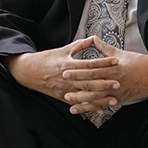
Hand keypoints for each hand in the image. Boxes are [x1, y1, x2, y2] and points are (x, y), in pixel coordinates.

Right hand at [5, 37, 119, 103]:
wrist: (29, 71)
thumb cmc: (46, 60)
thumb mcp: (62, 50)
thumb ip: (79, 45)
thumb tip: (93, 38)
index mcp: (68, 64)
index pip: (89, 63)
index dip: (103, 62)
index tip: (116, 61)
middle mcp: (67, 78)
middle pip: (89, 81)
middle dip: (104, 83)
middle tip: (118, 83)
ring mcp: (65, 89)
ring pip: (85, 95)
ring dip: (100, 98)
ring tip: (113, 99)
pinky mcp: (62, 97)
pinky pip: (78, 103)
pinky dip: (89, 107)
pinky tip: (99, 109)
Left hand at [60, 37, 147, 114]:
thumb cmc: (138, 63)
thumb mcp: (121, 53)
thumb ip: (105, 48)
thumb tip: (93, 38)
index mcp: (113, 68)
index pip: (92, 69)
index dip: (77, 71)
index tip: (66, 71)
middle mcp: (114, 81)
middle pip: (92, 84)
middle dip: (76, 85)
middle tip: (62, 85)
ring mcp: (117, 92)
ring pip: (96, 97)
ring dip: (81, 100)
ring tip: (68, 100)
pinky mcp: (119, 100)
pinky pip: (103, 105)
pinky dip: (92, 107)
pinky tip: (83, 109)